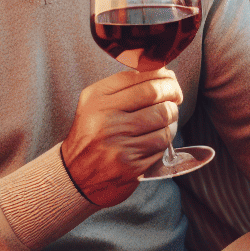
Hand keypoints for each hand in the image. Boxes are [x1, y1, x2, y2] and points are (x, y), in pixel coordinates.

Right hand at [61, 69, 184, 205]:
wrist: (73, 176)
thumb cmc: (90, 136)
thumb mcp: (94, 105)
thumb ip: (122, 87)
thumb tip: (160, 74)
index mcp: (97, 100)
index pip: (139, 78)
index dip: (162, 76)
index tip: (170, 80)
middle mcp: (106, 120)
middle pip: (156, 95)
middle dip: (173, 94)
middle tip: (176, 97)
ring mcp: (120, 144)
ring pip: (164, 122)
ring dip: (171, 120)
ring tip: (165, 120)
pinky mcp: (132, 165)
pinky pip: (162, 146)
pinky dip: (165, 141)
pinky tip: (157, 139)